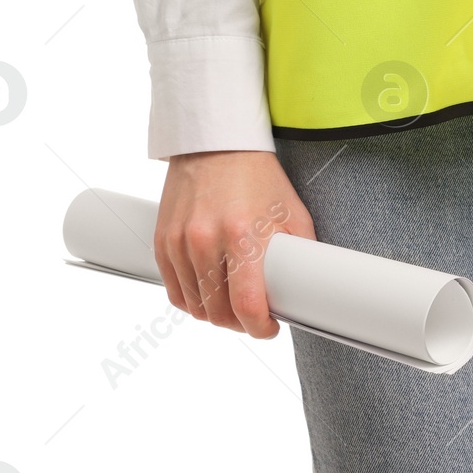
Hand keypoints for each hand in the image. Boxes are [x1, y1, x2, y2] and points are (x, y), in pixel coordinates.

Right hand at [153, 150, 315, 338]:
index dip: (260, 328)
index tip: (269, 328)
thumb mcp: (291, 210)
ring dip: (215, 315)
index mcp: (243, 235)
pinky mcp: (163, 241)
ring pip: (195, 306)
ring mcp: (180, 242)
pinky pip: (174, 291)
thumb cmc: (257, 176)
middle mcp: (206, 241)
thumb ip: (300, 251)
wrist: (216, 143)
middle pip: (218, 312)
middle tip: (253, 317)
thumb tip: (308, 287)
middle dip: (240, 323)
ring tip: (233, 307)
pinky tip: (208, 296)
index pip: (246, 305)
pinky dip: (192, 301)